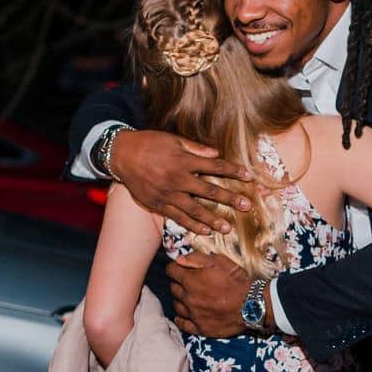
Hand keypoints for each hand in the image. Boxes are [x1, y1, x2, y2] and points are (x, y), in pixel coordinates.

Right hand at [111, 130, 255, 234]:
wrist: (122, 155)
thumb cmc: (150, 143)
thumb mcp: (173, 140)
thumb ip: (196, 149)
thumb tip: (217, 154)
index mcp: (184, 160)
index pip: (215, 167)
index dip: (233, 171)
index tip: (249, 177)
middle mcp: (178, 178)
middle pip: (209, 191)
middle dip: (230, 199)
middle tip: (246, 207)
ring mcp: (168, 194)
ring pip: (195, 209)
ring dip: (213, 219)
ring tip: (227, 227)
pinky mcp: (158, 204)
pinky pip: (178, 217)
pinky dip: (192, 225)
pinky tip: (205, 231)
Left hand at [169, 252, 257, 336]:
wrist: (251, 305)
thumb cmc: (237, 281)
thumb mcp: (219, 262)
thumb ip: (197, 258)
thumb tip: (179, 259)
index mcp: (191, 280)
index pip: (171, 271)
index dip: (174, 268)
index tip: (179, 268)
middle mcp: (188, 298)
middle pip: (173, 288)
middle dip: (178, 283)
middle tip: (188, 282)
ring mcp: (193, 314)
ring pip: (176, 306)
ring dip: (180, 300)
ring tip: (189, 297)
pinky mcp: (200, 328)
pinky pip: (182, 324)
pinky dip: (181, 318)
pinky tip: (184, 315)